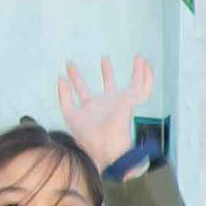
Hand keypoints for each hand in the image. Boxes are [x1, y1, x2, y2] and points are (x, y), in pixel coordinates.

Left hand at [56, 54, 156, 170]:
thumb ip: (64, 95)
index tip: (69, 66)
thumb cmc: (88, 137)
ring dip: (135, 72)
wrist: (106, 147)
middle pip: (108, 84)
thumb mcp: (70, 114)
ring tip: (138, 58)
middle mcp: (107, 105)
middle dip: (107, 72)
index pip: (83, 90)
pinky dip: (145, 75)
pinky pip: (141, 86)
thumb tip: (61, 78)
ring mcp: (120, 103)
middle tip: (105, 59)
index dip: (76, 78)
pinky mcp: (130, 101)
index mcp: (92, 108)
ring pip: (130, 85)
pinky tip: (143, 63)